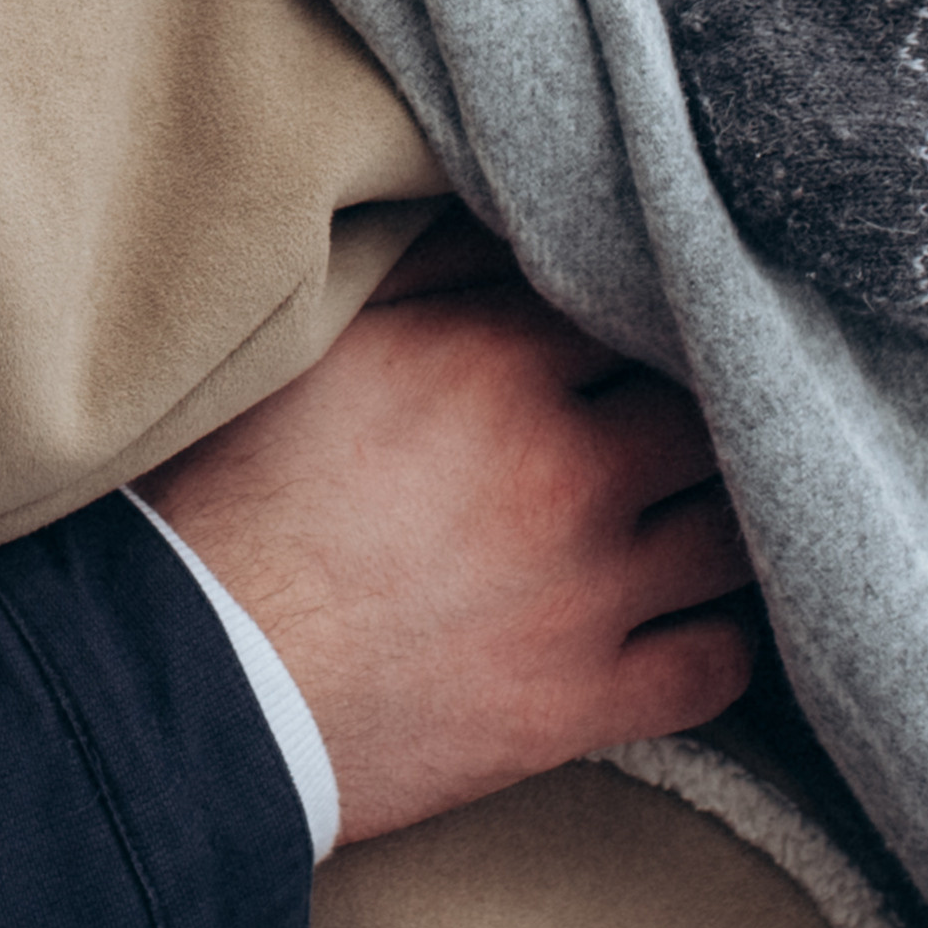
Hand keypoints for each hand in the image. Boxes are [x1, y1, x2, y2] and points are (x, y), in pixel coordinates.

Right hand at [138, 224, 754, 844]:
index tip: (645, 317)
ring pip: (734, 530)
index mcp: (496, 360)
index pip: (633, 299)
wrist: (194, 684)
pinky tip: (694, 611)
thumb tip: (509, 223)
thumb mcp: (319, 342)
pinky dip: (723, 637)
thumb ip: (428, 270)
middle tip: (689, 406)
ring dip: (726, 509)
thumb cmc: (230, 496)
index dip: (641, 306)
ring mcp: (588, 593)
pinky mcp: (583, 704)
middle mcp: (568, 466)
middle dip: (699, 400)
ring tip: (710, 499)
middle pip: (706, 407)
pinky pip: (719, 667)